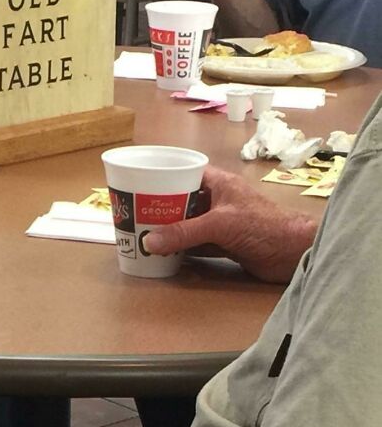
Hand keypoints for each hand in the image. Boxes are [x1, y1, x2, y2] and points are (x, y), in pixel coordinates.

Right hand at [146, 165, 316, 282]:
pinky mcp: (224, 244)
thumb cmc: (263, 226)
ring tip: (141, 235)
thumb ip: (184, 233)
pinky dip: (181, 249)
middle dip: (160, 208)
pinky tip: (163, 254)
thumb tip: (148, 242)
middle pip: (181, 200)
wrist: (294, 253)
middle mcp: (217, 200)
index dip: (162, 176)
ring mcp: (220, 223)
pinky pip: (196, 244)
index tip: (138, 185)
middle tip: (133, 215)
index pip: (184, 172)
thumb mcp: (219, 225)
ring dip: (169, 231)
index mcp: (217, 183)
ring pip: (187, 224)